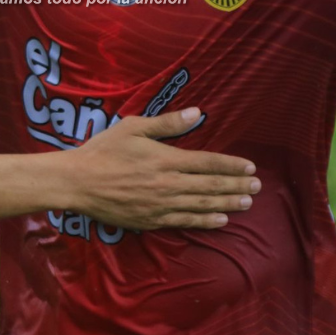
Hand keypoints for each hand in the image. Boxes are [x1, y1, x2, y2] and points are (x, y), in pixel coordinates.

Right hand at [66, 108, 260, 230]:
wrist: (78, 183)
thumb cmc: (103, 150)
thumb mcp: (133, 128)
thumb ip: (167, 123)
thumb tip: (197, 113)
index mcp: (166, 159)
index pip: (207, 162)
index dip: (231, 165)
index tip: (250, 167)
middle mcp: (168, 184)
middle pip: (210, 185)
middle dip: (236, 186)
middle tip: (257, 187)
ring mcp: (161, 205)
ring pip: (202, 205)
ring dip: (227, 203)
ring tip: (247, 203)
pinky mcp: (152, 220)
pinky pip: (185, 221)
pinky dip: (205, 220)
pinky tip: (220, 219)